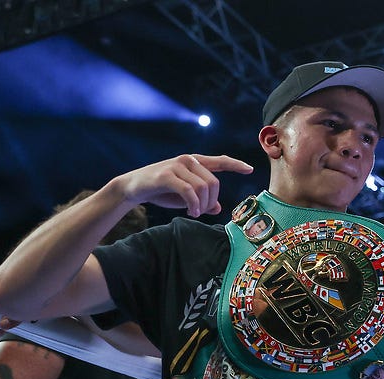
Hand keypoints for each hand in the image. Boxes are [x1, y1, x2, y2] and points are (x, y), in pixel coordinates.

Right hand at [114, 154, 252, 216]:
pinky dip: (193, 205)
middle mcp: (188, 160)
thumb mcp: (185, 196)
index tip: (250, 169)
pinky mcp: (167, 175)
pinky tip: (191, 212)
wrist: (133, 187)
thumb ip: (203, 200)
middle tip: (202, 212)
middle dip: (211, 202)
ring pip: (203, 188)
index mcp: (195, 162)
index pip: (220, 161)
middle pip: (214, 184)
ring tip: (194, 213)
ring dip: (202, 205)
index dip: (236, 165)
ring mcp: (177, 166)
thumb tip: (218, 208)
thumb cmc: (162, 191)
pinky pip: (189, 192)